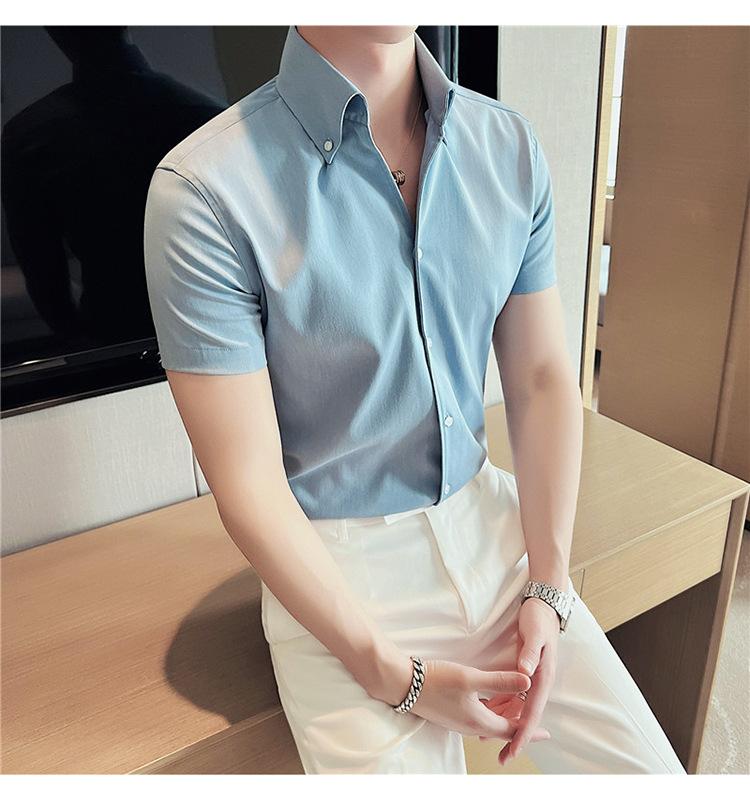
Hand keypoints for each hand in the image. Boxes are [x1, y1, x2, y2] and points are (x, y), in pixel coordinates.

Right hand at [386, 655, 551, 743]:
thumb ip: (500, 681)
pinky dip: (491, 711)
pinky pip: (478, 717)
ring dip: (505, 717)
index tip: (547, 734)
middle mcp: (470, 726)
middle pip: (502, 729)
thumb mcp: (471, 678)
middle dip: (519, 724)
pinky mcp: (451, 714)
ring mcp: (459, 721)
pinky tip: (491, 700)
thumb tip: (528, 683)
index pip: (512, 731)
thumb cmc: (437, 681)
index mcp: (479, 721)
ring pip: (490, 723)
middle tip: (535, 717)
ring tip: (517, 707)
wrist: (403, 684)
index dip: (531, 730)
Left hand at [482, 596, 559, 764]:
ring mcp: (531, 678)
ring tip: (486, 740)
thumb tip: (524, 674)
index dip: (523, 733)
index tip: (514, 749)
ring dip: (504, 723)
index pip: (531, 712)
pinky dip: (501, 706)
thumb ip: (529, 654)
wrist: (543, 605)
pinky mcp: (524, 672)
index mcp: (542, 677)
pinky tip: (488, 711)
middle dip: (514, 738)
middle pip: (525, 716)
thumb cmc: (539, 620)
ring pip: (517, 708)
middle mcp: (538, 681)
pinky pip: (512, 695)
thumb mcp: (534, 635)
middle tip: (502, 758)